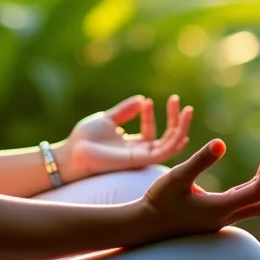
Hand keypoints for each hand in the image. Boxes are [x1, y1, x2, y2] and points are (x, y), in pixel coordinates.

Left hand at [59, 95, 193, 181]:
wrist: (73, 152)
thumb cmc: (85, 138)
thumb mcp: (108, 119)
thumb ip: (125, 111)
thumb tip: (142, 99)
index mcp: (131, 145)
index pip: (149, 131)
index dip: (149, 114)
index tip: (146, 101)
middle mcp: (138, 153)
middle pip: (165, 138)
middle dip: (174, 119)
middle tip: (176, 99)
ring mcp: (141, 157)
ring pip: (170, 145)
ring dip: (181, 127)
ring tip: (186, 109)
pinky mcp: (140, 160)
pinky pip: (164, 154)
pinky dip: (176, 143)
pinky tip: (182, 130)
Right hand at [141, 140, 259, 239]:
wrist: (145, 226)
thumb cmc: (158, 201)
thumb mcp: (177, 177)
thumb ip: (200, 161)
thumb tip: (221, 143)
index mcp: (219, 209)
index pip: (256, 191)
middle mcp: (225, 218)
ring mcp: (221, 220)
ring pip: (255, 205)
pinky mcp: (215, 218)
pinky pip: (244, 205)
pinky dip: (254, 189)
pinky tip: (253, 177)